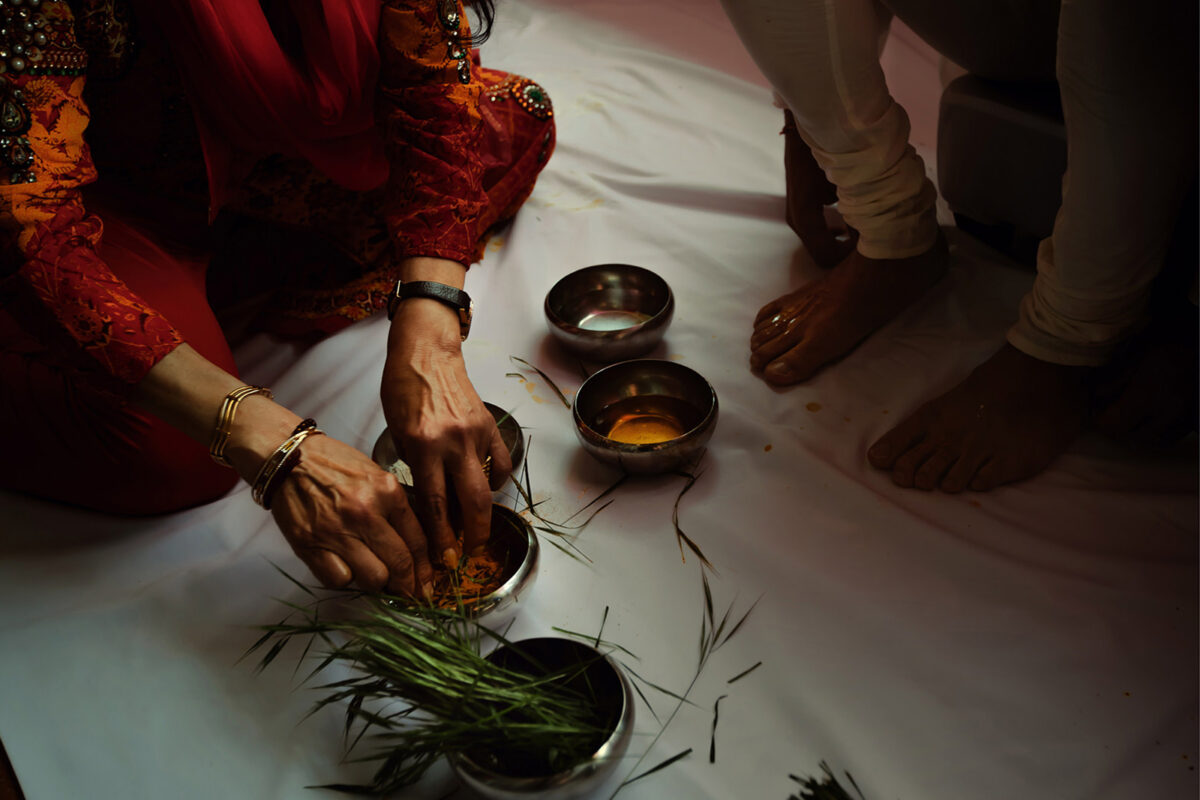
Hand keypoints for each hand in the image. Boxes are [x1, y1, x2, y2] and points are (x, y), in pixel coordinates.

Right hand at [268, 433, 434, 595]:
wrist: (289, 459)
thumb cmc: (335, 465)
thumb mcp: (377, 476)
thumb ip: (397, 508)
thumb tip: (416, 546)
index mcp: (387, 492)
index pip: (417, 541)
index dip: (426, 569)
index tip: (427, 583)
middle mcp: (365, 513)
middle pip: (400, 565)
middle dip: (409, 585)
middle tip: (409, 592)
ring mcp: (337, 531)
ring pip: (373, 579)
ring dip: (377, 583)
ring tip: (375, 575)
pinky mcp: (310, 545)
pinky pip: (338, 580)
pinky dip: (345, 580)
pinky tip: (346, 568)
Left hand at [381, 297, 510, 568]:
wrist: (426, 353)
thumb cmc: (403, 389)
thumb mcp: (396, 432)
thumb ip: (414, 467)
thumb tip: (428, 505)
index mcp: (423, 445)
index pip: (434, 504)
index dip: (440, 537)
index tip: (443, 558)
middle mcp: (452, 443)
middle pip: (470, 504)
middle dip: (471, 537)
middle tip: (466, 555)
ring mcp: (475, 435)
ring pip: (488, 488)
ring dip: (484, 516)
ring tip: (478, 532)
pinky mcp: (490, 426)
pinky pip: (501, 463)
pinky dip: (497, 480)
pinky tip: (488, 488)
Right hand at [783, 109, 856, 267]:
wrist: (806, 128)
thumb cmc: (830, 152)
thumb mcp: (848, 183)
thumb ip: (857, 212)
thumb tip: (869, 234)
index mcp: (805, 217)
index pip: (826, 257)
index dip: (850, 257)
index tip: (870, 244)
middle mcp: (796, 220)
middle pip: (823, 255)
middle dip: (848, 251)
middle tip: (870, 238)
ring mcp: (795, 215)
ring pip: (820, 245)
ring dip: (842, 241)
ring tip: (863, 227)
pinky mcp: (799, 209)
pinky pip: (818, 232)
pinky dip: (835, 231)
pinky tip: (849, 220)